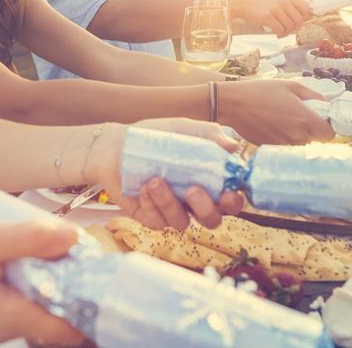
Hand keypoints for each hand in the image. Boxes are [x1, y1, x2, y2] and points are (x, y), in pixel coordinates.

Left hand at [89, 119, 243, 229]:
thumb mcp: (182, 129)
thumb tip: (233, 145)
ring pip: (182, 222)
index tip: (228, 193)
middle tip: (192, 189)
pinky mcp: (150, 217)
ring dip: (170, 202)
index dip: (234, 201)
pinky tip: (142, 187)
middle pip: (212, 220)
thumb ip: (208, 135)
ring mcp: (171, 210)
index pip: (230, 199)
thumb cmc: (154, 137)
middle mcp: (192, 200)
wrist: (117, 145)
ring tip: (154, 180)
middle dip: (205, 208)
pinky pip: (157, 222)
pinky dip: (151, 205)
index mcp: (207, 180)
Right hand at [219, 80, 334, 144]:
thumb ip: (312, 96)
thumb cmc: (260, 91)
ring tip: (283, 119)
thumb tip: (324, 104)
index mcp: (304, 119)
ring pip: (299, 144)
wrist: (232, 104)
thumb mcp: (290, 85)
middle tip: (299, 116)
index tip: (320, 120)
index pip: (329, 134)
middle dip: (311, 130)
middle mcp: (296, 135)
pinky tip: (272, 124)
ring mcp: (282, 144)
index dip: (326, 127)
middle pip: (314, 141)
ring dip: (296, 135)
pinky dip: (282, 137)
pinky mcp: (270, 147)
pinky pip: (284, 145)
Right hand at [230, 0, 311, 37]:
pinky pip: (280, 29)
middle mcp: (284, 0)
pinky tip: (277, 34)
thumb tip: (304, 15)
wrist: (243, 1)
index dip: (305, 18)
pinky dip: (280, 34)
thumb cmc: (261, 1)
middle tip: (289, 30)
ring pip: (290, 26)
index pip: (306, 8)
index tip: (299, 22)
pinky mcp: (267, 17)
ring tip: (282, 33)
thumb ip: (290, 2)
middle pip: (299, 19)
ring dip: (287, 32)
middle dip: (295, 27)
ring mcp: (276, 8)